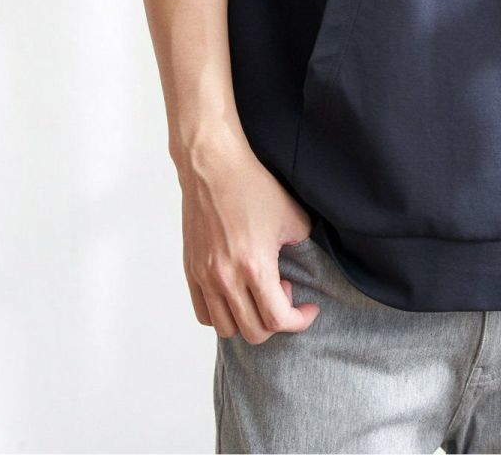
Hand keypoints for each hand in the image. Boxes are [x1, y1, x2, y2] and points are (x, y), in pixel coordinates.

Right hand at [174, 127, 321, 341]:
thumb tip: (307, 264)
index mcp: (254, 266)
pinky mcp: (191, 271)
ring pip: (226, 328)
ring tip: (258, 289)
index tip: (309, 309)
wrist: (213, 167)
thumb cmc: (252, 186)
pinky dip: (223, 314)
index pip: (278, 320)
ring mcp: (204, 277)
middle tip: (284, 291)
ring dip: (248, 319)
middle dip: (276, 321)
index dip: (300, 321)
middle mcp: (226, 278)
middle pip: (253, 332)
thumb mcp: (292, 216)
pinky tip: (237, 291)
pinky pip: (204, 314)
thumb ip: (304, 247)